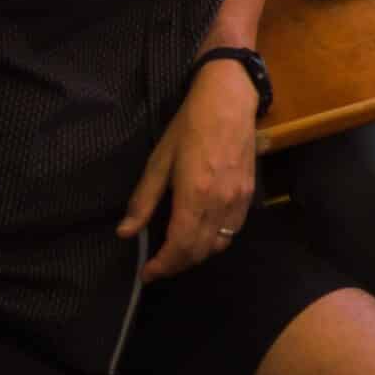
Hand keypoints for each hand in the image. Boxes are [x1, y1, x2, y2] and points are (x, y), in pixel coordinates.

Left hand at [118, 58, 259, 281]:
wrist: (228, 101)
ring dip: (196, 255)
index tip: (146, 272)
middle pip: (199, 251)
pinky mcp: (249, 193)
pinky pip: (233, 230)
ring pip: (219, 245)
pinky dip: (217, 241)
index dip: (162, 265)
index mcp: (195, 196)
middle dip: (176, 265)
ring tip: (178, 252)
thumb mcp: (159, 161)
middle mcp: (220, 203)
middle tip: (157, 265)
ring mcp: (238, 200)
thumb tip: (125, 233)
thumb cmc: (189, 126)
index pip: (179, 247)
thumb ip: (143, 200)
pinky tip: (203, 234)